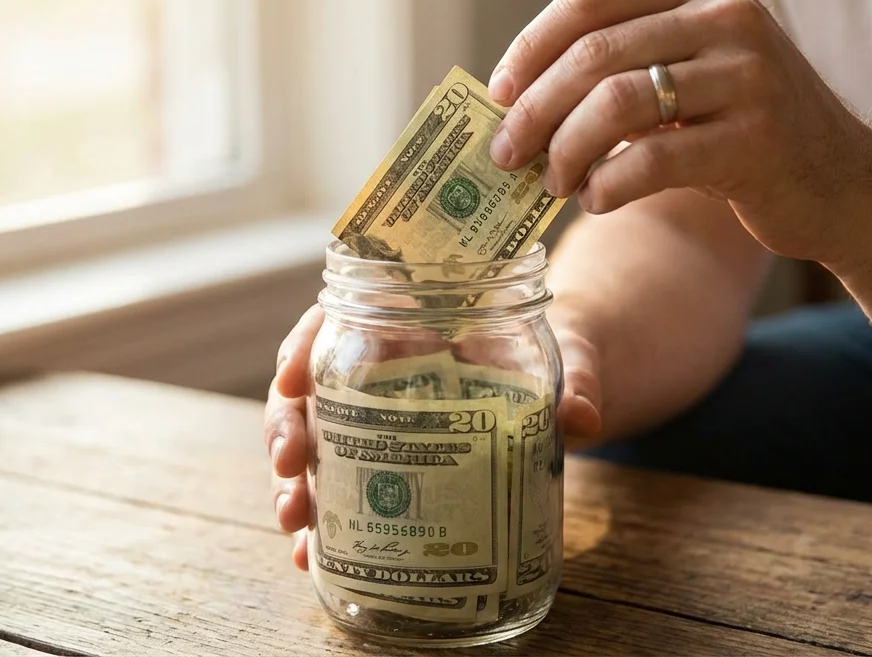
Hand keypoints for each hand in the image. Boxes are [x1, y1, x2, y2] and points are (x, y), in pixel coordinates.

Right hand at [264, 305, 603, 570]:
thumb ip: (578, 376)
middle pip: (310, 389)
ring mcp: (377, 420)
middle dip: (288, 428)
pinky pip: (343, 489)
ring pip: (315, 444)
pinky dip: (325, 522)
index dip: (302, 346)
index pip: (335, 318)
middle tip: (289, 466)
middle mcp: (379, 368)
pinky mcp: (389, 464)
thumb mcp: (572, 352)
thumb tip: (583, 418)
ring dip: (296, 485)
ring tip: (298, 525)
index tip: (290, 378)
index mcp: (409, 319)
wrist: (566, 387)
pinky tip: (315, 554)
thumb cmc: (559, 350)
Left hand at [487, 0, 871, 264]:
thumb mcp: (698, 69)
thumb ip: (628, 63)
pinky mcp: (755, 141)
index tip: (499, 94)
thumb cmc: (748, 130)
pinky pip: (649, 161)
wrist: (845, 185)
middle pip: (593, 54)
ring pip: (615, 105)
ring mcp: (748, 76)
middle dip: (534, 109)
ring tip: (553, 183)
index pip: (590, 0)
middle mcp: (729, 17)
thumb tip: (518, 99)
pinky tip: (597, 200)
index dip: (531, 48)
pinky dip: (606, 186)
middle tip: (506, 154)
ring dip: (565, 152)